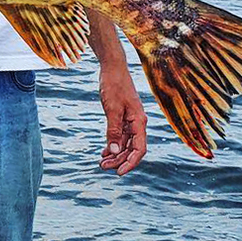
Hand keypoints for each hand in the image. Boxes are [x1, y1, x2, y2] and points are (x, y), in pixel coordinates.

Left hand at [98, 61, 147, 175]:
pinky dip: (114, 144)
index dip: (130, 162)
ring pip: (126, 143)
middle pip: (132, 149)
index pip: (139, 149)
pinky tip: (105, 151)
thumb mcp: (112, 108)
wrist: (112, 68)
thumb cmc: (113, 85)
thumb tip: (115, 151)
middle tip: (103, 167)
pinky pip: (121, 135)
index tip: (119, 172)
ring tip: (102, 162)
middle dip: (119, 160)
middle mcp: (138, 123)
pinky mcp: (123, 116)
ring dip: (115, 154)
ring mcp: (131, 120)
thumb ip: (114, 130)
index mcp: (139, 121)